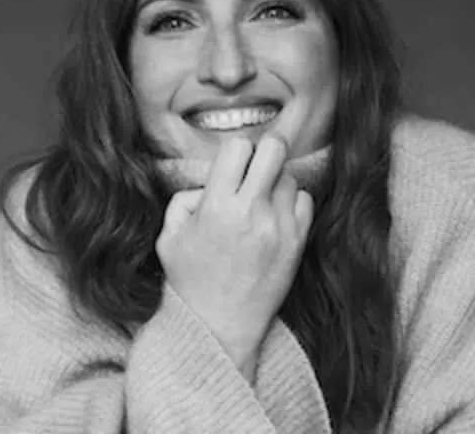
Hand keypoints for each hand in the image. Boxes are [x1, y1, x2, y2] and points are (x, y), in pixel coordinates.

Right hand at [156, 135, 313, 375]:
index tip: (234, 164)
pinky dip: (293, 202)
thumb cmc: (191, 281)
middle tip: (258, 165)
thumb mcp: (168, 238)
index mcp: (217, 206)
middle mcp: (251, 211)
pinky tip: (276, 217)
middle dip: (266, 150)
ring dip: (277, 181)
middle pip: (274, 149)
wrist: (220, 327)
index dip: (235, 151)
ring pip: (290, 175)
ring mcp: (279, 226)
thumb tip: (209, 181)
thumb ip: (182, 200)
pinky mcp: (297, 242)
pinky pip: (306, 200)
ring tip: (262, 201)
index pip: (238, 147)